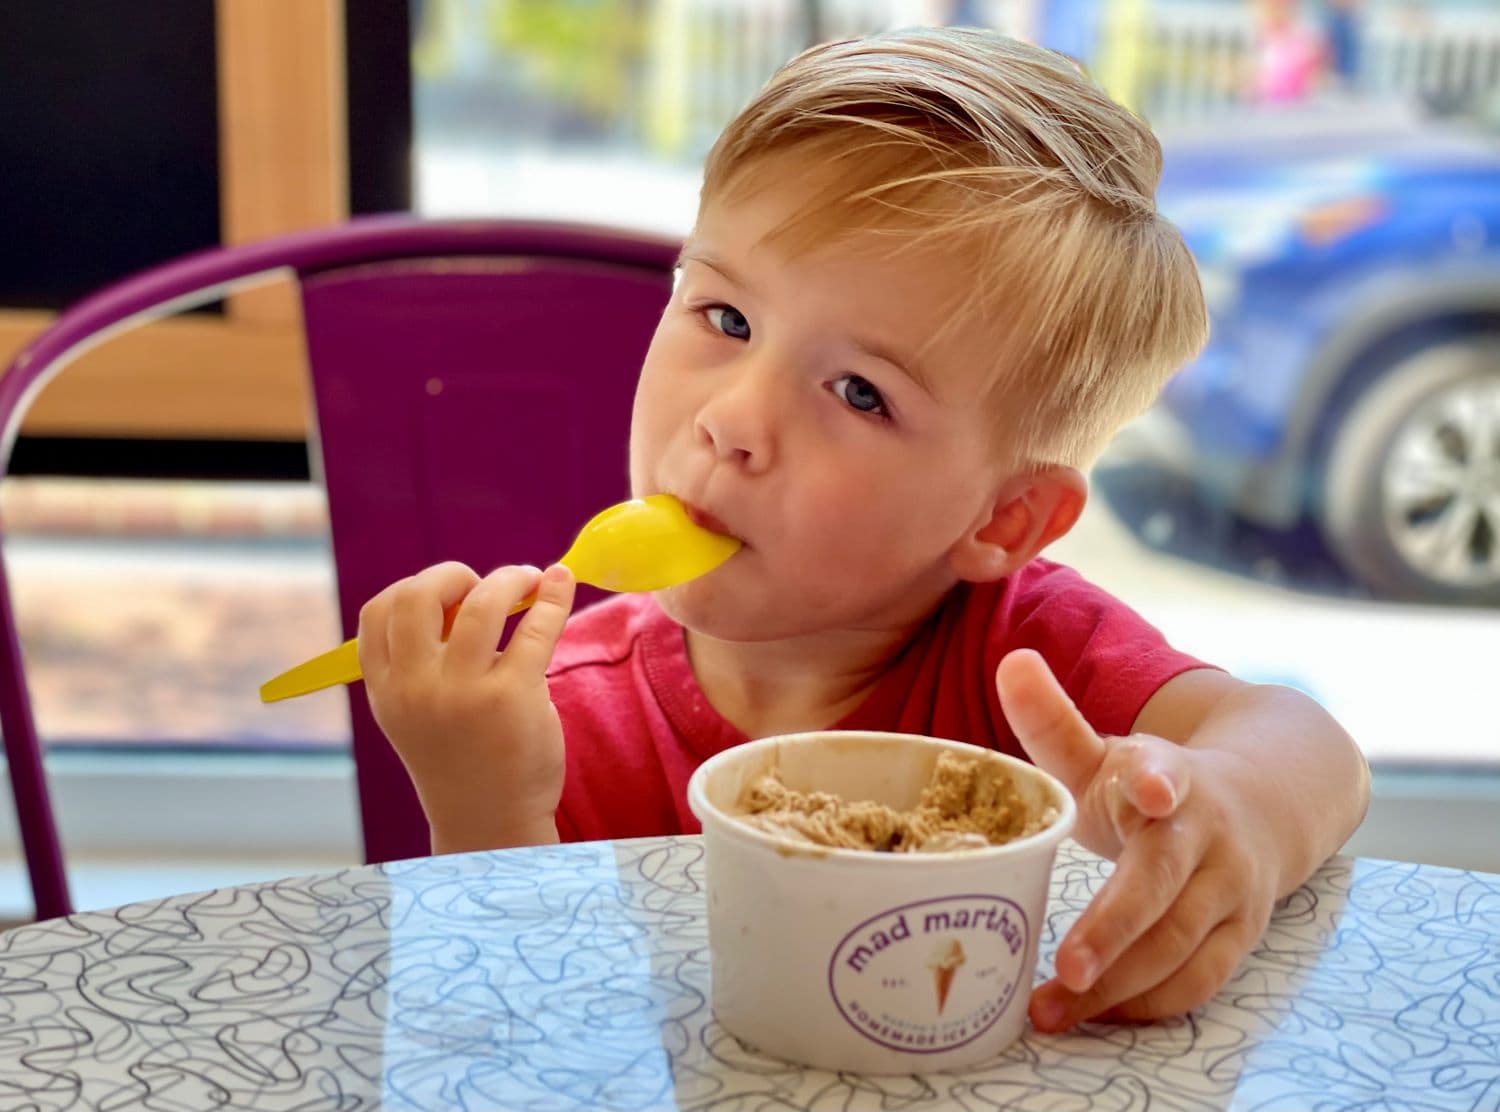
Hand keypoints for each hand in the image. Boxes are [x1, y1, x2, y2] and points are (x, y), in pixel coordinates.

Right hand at [358, 560, 575, 851]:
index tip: (447, 592)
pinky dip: (554, 596)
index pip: (378, 613)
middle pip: (418, 595)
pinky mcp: (513, 697)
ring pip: (482, 603)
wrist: (491, 822)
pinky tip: (562, 582)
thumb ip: (423, 662)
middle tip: (486, 584)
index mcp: (386, 691)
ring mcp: (463, 692)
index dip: (413, 587)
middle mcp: (416, 689)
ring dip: (512, 577)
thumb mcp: (418, 714)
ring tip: (533, 580)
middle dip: (453, 574)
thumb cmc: (462, 758)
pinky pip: (536, 627)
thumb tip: (470, 591)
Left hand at [995, 649, 1278, 1032]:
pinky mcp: (1242, 936)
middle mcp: (1207, 834)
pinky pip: (1199, 981)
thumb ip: (1054, 721)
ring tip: (1051, 1010)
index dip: (1154, 779)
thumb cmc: (1154, 785)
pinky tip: (1095, 1016)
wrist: (1262, 806)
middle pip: (1164, 888)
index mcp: (1170, 776)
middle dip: (1114, 930)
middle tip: (1065, 969)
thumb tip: (1011, 661)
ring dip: (1117, 986)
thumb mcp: (1107, 751)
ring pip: (1180, 947)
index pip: (1166, 774)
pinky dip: (1148, 1005)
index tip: (1147, 787)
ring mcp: (1232, 890)